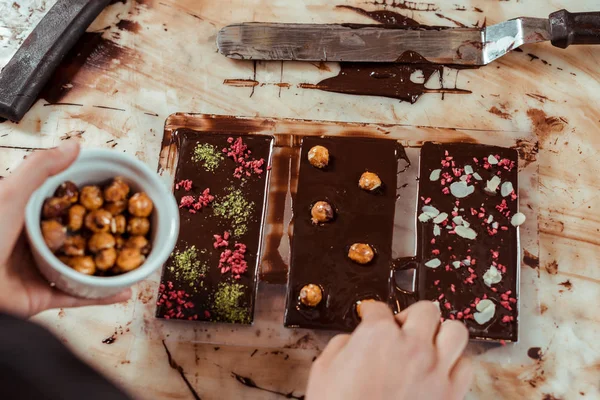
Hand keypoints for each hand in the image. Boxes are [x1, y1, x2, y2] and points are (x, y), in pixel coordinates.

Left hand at [0, 142, 130, 317]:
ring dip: (110, 266)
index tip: (119, 194)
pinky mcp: (43, 296)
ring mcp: (41, 270)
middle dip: (108, 234)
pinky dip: (103, 296)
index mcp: (29, 216)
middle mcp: (37, 243)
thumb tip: (74, 145)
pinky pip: (79, 296)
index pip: (69, 204)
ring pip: (84, 268)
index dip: (95, 198)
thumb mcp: (11, 194)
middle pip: (81, 236)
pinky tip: (124, 290)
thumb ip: (41, 169)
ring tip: (136, 260)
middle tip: (135, 228)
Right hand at [306, 301, 472, 399]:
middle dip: (412, 316)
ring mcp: (434, 369)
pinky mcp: (449, 394)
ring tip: (429, 342)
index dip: (372, 313)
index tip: (372, 317)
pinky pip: (466, 367)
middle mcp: (411, 346)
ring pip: (456, 331)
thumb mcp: (324, 369)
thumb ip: (342, 345)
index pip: (379, 308)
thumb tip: (353, 341)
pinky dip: (455, 365)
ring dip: (442, 333)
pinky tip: (441, 369)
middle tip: (402, 328)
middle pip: (426, 310)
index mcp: (378, 335)